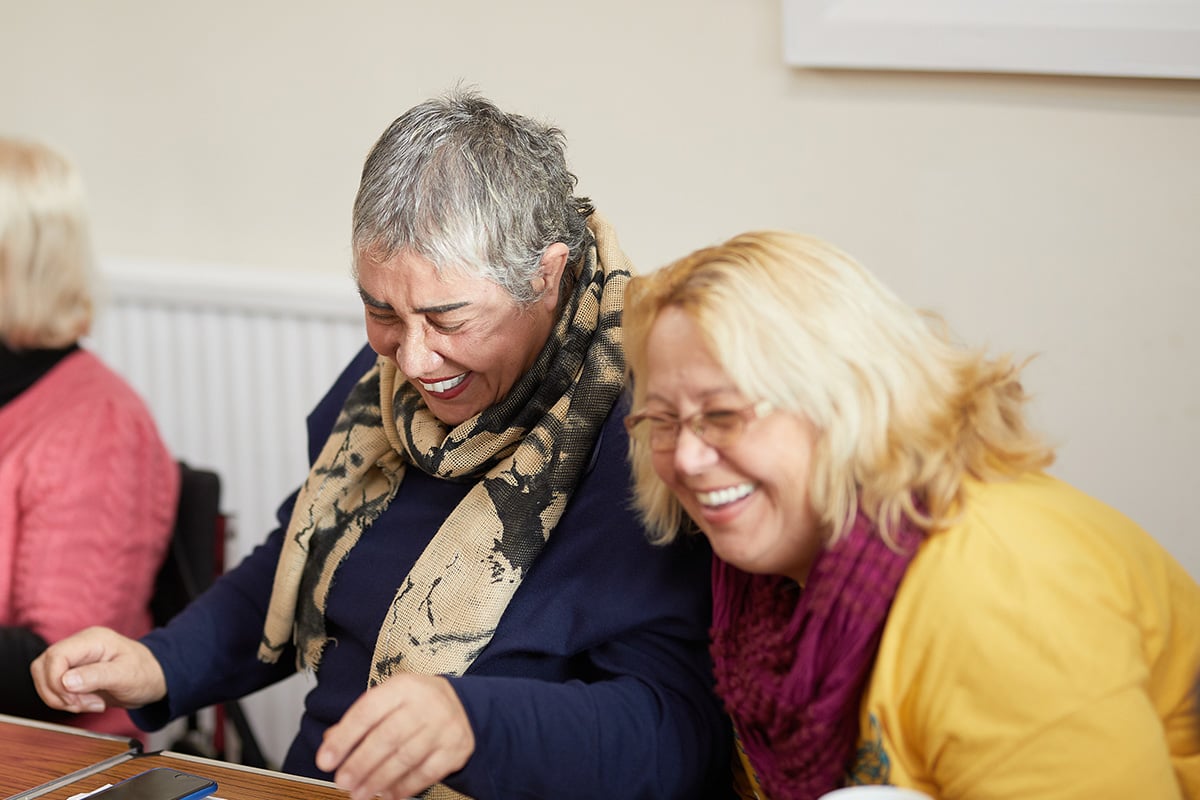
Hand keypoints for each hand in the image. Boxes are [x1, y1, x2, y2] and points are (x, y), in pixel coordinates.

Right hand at [30, 625, 166, 713]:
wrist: (152, 680)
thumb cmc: (145, 673)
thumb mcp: (126, 676)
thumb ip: (97, 676)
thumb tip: (66, 681)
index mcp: (92, 640)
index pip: (55, 656)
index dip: (56, 681)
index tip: (74, 699)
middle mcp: (79, 646)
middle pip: (42, 666)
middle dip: (56, 692)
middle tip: (81, 704)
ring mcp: (74, 659)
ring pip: (43, 678)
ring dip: (60, 698)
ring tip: (89, 703)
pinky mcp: (72, 673)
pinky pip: (53, 687)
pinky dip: (64, 701)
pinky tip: (86, 703)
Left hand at [316, 673, 475, 799]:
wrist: (463, 705)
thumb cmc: (416, 704)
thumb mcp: (389, 700)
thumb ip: (360, 720)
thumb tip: (330, 741)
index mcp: (403, 687)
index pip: (368, 711)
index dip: (344, 737)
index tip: (326, 760)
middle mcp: (426, 704)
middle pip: (388, 736)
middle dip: (360, 763)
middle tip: (342, 781)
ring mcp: (443, 727)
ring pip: (406, 757)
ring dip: (378, 780)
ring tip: (360, 792)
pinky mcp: (454, 749)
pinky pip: (426, 773)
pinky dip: (404, 787)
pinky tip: (388, 794)